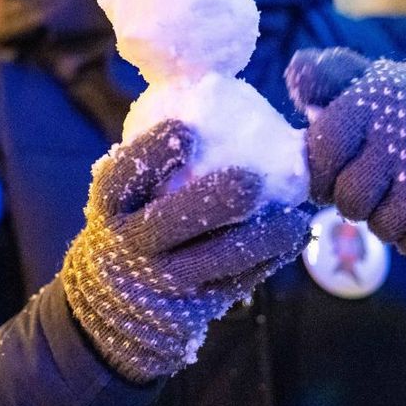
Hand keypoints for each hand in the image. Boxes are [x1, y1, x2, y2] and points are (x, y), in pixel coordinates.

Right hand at [61, 120, 310, 382]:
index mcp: (110, 207)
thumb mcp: (125, 197)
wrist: (112, 303)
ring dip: (260, 238)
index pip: (120, 179)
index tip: (184, 127)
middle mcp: (131, 244)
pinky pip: (236, 283)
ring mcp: (162, 280)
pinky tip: (294, 237)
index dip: (152, 154)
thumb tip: (218, 99)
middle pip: (168, 224)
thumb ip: (155, 165)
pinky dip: (268, 260)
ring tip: (295, 218)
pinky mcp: (193, 306)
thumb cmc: (133, 221)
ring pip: (213, 260)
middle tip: (251, 179)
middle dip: (212, 201)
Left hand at [284, 48, 405, 265]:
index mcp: (376, 101)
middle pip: (348, 199)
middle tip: (375, 179)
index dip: (323, 168)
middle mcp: (405, 140)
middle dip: (354, 195)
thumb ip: (326, 76)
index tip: (336, 165)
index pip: (323, 151)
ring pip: (379, 227)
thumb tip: (295, 74)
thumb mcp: (369, 80)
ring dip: (386, 216)